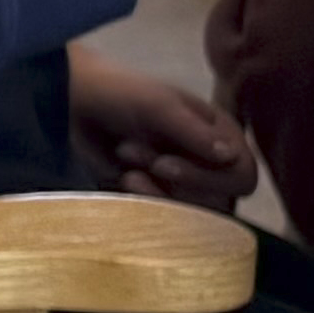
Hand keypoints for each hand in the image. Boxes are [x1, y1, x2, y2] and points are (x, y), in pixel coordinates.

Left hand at [66, 44, 255, 212]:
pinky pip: (164, 218)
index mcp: (222, 137)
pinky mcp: (155, 198)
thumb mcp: (157, 104)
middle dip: (174, 183)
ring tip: (124, 159)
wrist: (72, 104)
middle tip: (131, 152)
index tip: (163, 165)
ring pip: (191, 214)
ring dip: (156, 193)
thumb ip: (194, 131)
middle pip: (219, 201)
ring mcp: (182, 185)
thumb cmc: (119, 94)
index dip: (208, 179)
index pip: (241, 177)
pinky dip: (143, 203)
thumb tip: (231, 158)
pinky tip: (120, 179)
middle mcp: (209, 164)